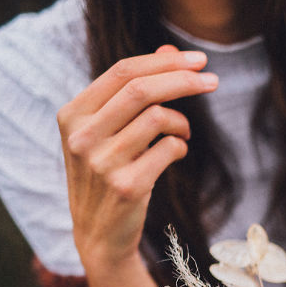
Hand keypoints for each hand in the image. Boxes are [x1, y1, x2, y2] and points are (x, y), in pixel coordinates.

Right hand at [56, 45, 218, 271]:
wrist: (98, 235)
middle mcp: (82, 136)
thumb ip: (133, 92)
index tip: (198, 60)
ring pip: (158, 118)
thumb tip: (170, 51)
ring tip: (184, 133)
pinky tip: (176, 153)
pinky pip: (169, 149)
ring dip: (182, 122)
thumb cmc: (107, 174)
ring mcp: (103, 163)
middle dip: (183, 80)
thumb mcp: (109, 131)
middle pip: (141, 89)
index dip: (164, 61)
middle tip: (212, 81)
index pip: (122, 72)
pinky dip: (181, 147)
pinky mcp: (127, 186)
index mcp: (73, 115)